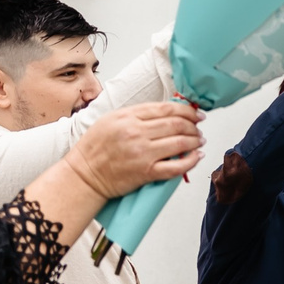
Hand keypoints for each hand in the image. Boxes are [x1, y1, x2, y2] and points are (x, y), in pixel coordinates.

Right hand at [66, 102, 206, 198]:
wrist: (84, 174)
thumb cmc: (95, 148)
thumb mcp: (110, 120)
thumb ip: (136, 114)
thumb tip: (164, 112)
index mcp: (127, 116)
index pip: (166, 109)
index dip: (186, 111)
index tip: (195, 114)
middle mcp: (136, 132)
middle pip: (177, 124)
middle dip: (193, 126)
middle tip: (198, 129)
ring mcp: (143, 153)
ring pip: (181, 143)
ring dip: (195, 141)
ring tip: (199, 141)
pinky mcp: (147, 172)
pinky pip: (177, 166)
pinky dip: (192, 160)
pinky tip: (197, 157)